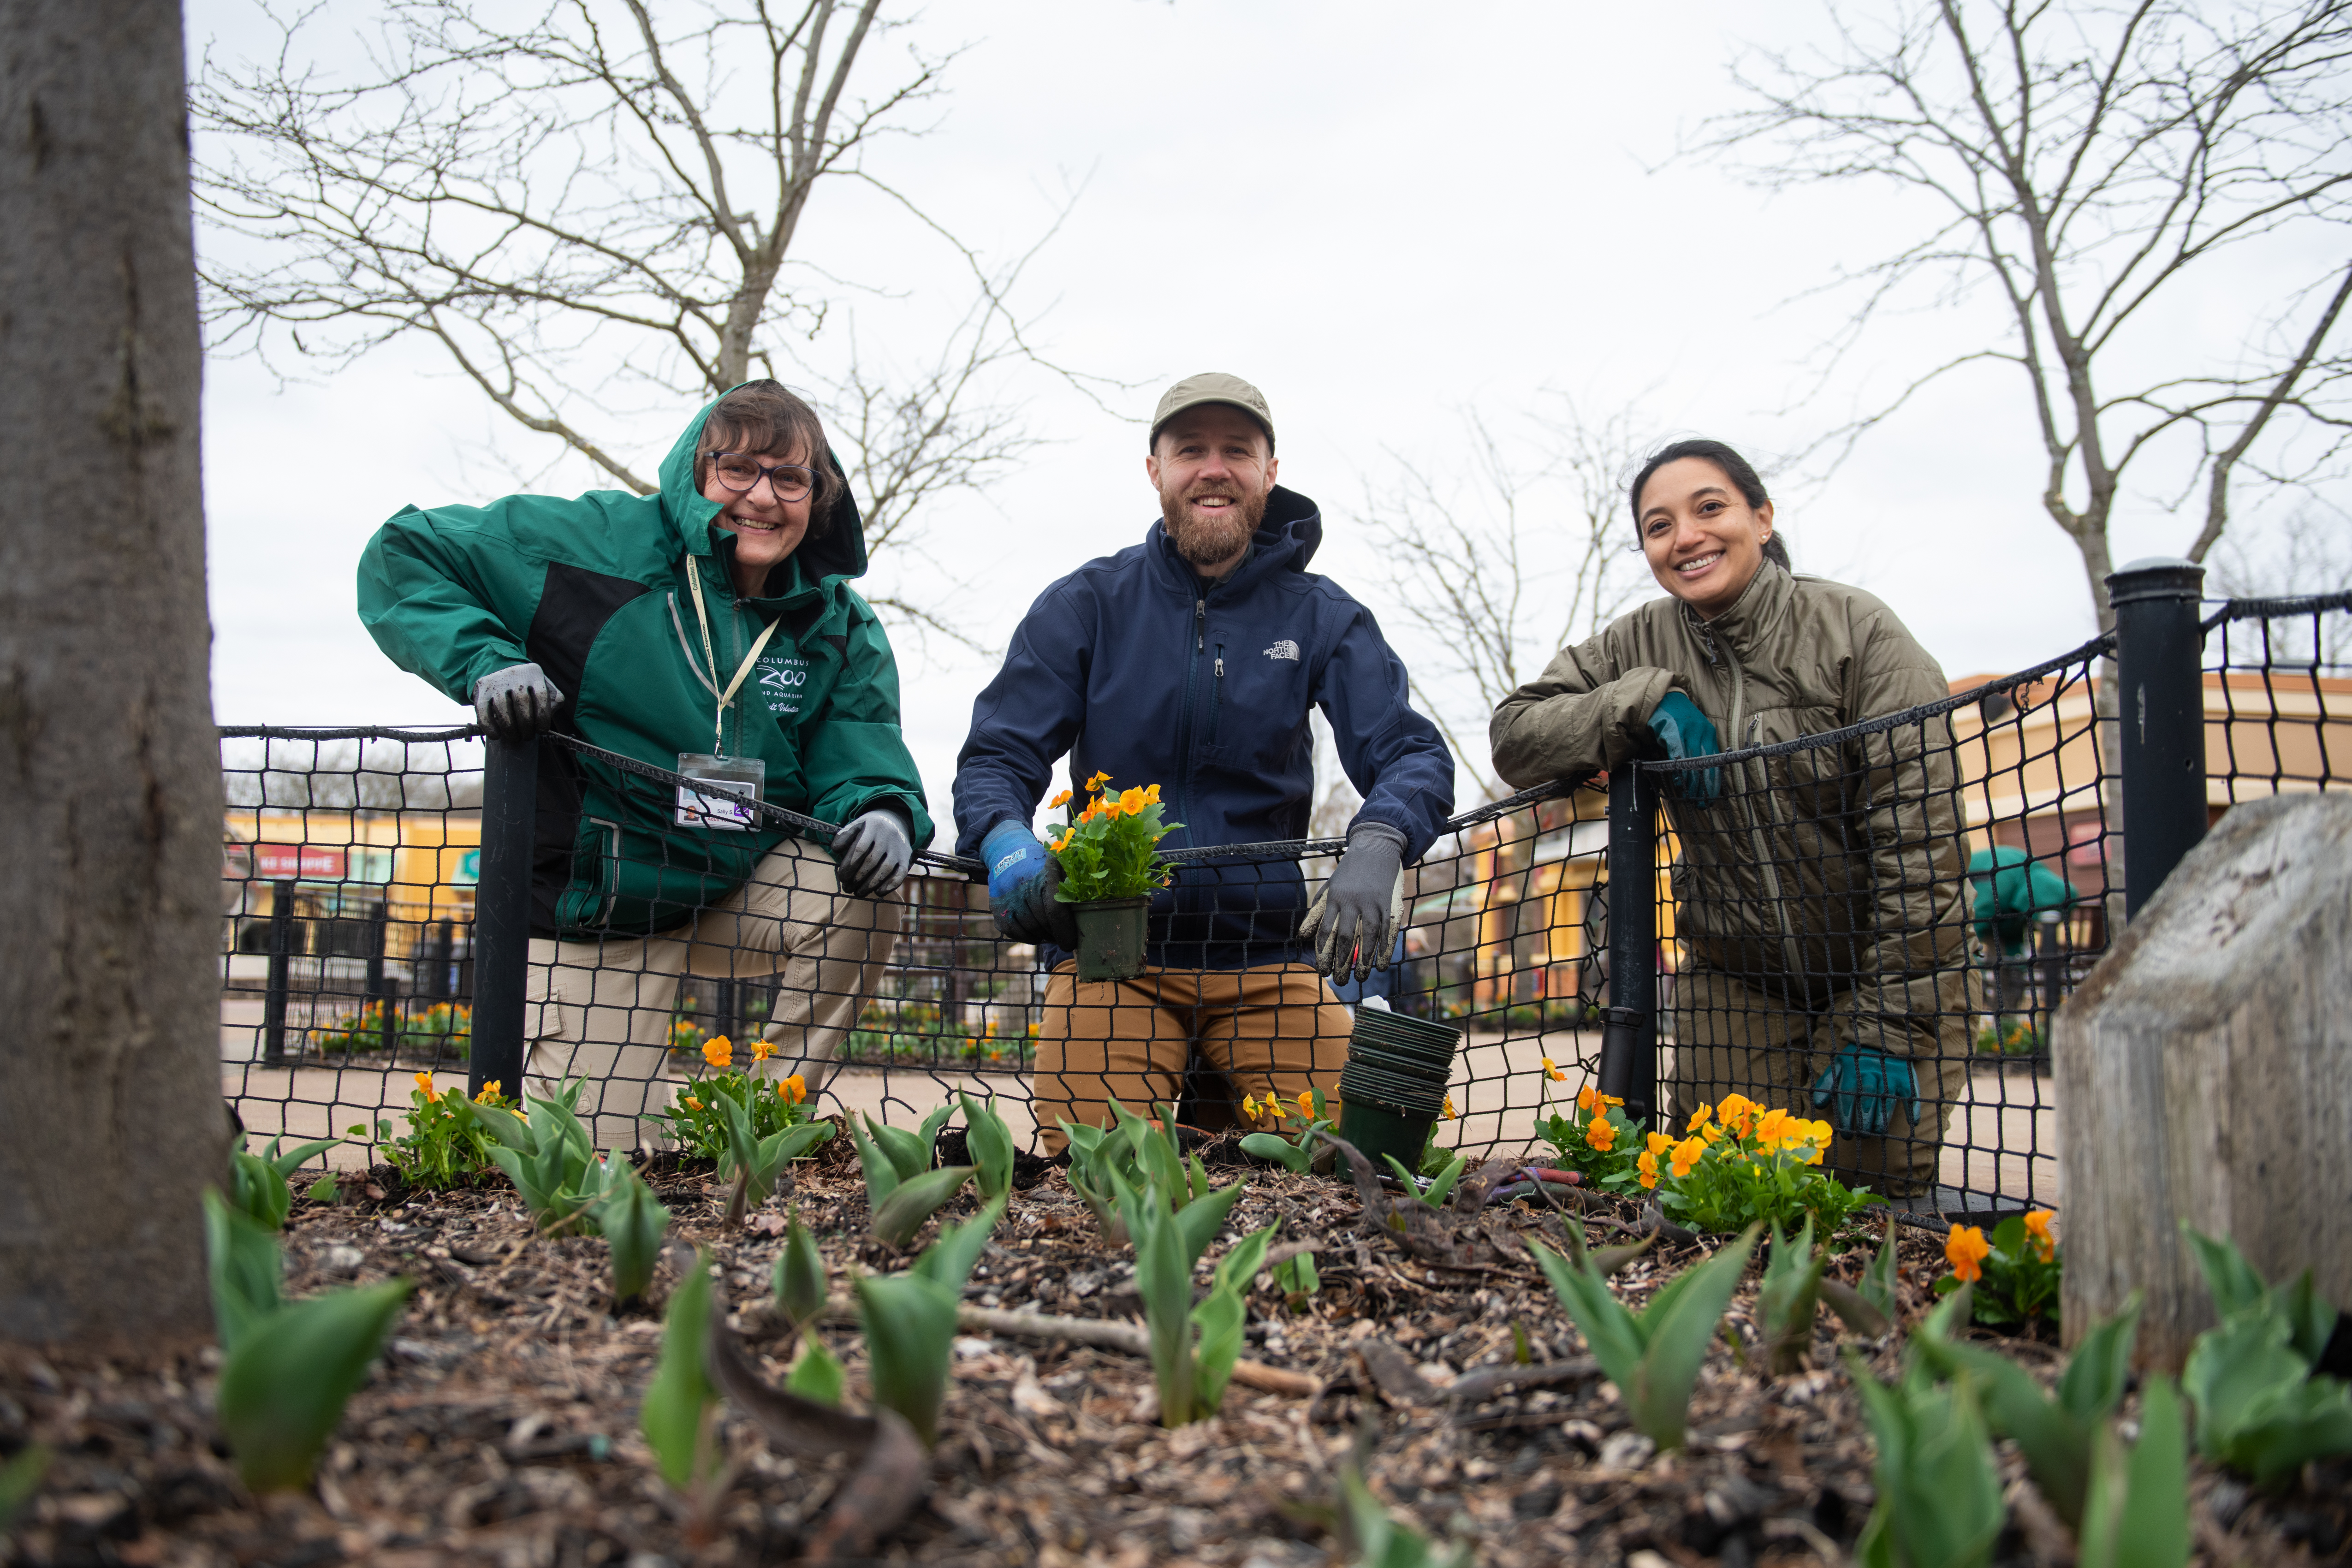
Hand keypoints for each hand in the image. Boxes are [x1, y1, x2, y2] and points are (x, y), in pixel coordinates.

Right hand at [472, 662, 563, 739]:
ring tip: (515, 737)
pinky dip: (489, 726)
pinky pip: (483, 711)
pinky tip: (496, 736)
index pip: (541, 697)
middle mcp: (515, 675)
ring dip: (510, 728)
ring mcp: (496, 682)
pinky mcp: (481, 690)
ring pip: (503, 708)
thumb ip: (553, 699)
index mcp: (533, 673)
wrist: (499, 670)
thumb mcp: (544, 686)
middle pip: (522, 703)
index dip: (542, 717)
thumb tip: (551, 711)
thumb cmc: (527, 687)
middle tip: (527, 736)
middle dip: (526, 725)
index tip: (541, 731)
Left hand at [831, 808, 912, 899]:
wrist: (894, 822)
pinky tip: (878, 892)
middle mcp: (888, 836)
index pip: (860, 848)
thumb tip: (836, 849)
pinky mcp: (906, 858)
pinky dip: (890, 885)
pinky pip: (901, 874)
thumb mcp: (855, 826)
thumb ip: (843, 837)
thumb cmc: (868, 830)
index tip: (842, 877)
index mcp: (872, 826)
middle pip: (872, 861)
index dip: (850, 865)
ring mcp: (899, 848)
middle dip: (857, 878)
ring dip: (870, 885)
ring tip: (859, 893)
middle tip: (847, 888)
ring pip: (885, 869)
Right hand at [982, 819, 1075, 945]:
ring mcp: (1008, 898)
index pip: (1055, 910)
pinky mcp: (998, 907)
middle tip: (1064, 937)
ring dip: (1043, 937)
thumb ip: (1073, 885)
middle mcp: (1023, 887)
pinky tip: (1037, 934)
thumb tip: (1091, 911)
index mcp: (1044, 876)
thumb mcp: (1059, 865)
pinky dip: (1028, 938)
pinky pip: (1014, 932)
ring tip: (1052, 934)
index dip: (1064, 930)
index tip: (1071, 943)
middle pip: (1043, 923)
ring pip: (1029, 930)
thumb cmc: (1041, 864)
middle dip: (1056, 934)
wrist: (1008, 852)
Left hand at [1300, 823, 1405, 982]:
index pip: (1326, 932)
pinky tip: (1380, 965)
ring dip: (1363, 960)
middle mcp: (1353, 901)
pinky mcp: (1390, 903)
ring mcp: (1373, 902)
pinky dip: (1385, 950)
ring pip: (1368, 936)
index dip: (1323, 954)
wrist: (1376, 848)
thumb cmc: (1349, 874)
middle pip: (1345, 937)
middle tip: (1339, 982)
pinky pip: (1388, 931)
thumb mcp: (1329, 889)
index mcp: (1335, 898)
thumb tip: (1301, 938)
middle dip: (1341, 962)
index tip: (1322, 972)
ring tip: (1359, 978)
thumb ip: (1316, 914)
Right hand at [1645, 690, 1719, 802]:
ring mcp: (1687, 730)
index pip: (1715, 761)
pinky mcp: (1672, 729)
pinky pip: (1677, 753)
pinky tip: (1678, 781)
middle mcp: (1701, 731)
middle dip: (1705, 786)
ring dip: (1692, 782)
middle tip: (1703, 803)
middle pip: (1706, 764)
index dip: (1714, 781)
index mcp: (1709, 733)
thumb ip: (1696, 750)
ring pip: (1692, 761)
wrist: (1663, 697)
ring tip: (1691, 796)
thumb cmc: (1677, 718)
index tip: (1713, 797)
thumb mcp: (1692, 733)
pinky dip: (1678, 768)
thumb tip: (1699, 776)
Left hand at [1810, 1042, 1923, 1137]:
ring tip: (1877, 1133)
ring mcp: (1890, 1077)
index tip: (1844, 1133)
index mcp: (1852, 1073)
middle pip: (1866, 1103)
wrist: (1882, 1037)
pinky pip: (1911, 1095)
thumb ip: (1828, 1083)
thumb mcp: (1839, 1065)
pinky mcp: (1906, 1077)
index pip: (1847, 1099)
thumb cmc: (1857, 1057)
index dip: (1845, 1118)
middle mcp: (1871, 1075)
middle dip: (1862, 1122)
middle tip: (1860, 1136)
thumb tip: (1818, 1105)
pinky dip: (1913, 1108)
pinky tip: (1913, 1123)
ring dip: (1882, 1120)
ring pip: (1886, 1103)